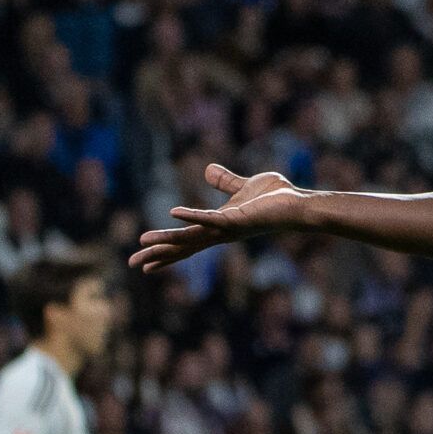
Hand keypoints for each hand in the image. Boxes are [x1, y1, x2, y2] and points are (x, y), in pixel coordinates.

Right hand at [129, 165, 311, 272]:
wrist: (299, 203)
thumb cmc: (277, 198)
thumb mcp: (244, 185)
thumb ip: (225, 182)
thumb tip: (207, 170)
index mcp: (218, 226)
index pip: (187, 241)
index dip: (166, 250)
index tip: (145, 262)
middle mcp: (221, 233)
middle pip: (184, 246)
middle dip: (159, 254)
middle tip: (133, 263)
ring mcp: (228, 229)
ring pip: (191, 237)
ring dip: (167, 239)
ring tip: (143, 242)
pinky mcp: (238, 220)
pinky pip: (211, 219)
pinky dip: (192, 216)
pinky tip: (173, 213)